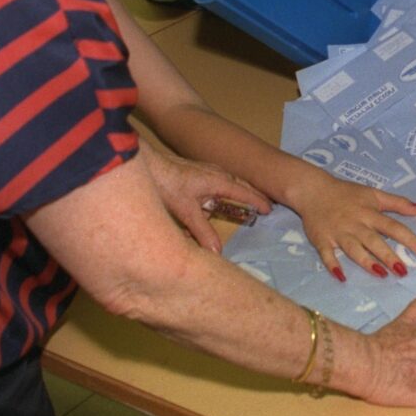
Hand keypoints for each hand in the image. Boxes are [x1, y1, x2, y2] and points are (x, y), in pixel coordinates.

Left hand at [140, 142, 270, 252]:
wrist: (146, 164)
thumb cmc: (167, 183)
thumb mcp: (186, 211)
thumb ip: (202, 232)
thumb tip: (218, 252)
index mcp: (218, 180)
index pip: (244, 192)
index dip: (258, 201)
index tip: (269, 210)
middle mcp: (215, 173)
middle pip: (239, 185)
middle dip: (250, 195)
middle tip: (262, 206)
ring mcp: (204, 170)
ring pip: (225, 184)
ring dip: (232, 194)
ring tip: (238, 206)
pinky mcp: (193, 172)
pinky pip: (213, 184)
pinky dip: (217, 194)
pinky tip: (206, 206)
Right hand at [282, 167, 415, 281]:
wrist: (313, 190)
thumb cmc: (347, 194)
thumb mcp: (374, 195)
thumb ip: (400, 204)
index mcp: (370, 213)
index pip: (394, 227)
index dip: (412, 240)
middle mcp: (356, 224)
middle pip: (375, 241)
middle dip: (389, 255)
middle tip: (404, 271)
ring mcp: (338, 233)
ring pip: (353, 248)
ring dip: (366, 261)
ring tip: (381, 274)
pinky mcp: (322, 240)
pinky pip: (327, 254)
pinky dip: (333, 265)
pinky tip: (341, 277)